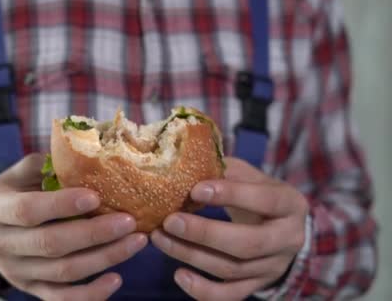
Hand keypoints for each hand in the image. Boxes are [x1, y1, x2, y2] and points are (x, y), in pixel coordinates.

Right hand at [0, 153, 147, 300]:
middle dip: (94, 234)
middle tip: (129, 221)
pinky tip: (117, 279)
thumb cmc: (10, 194)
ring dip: (103, 258)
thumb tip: (85, 152)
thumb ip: (45, 165)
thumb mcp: (17, 174)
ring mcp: (16, 271)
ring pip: (63, 272)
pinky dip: (91, 293)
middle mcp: (2, 244)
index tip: (96, 197)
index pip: (27, 210)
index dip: (61, 205)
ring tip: (136, 242)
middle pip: (51, 244)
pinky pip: (62, 298)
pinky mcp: (31, 289)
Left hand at [151, 158, 308, 300]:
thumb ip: (226, 170)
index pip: (263, 200)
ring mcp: (273, 267)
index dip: (230, 195)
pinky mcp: (257, 286)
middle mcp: (287, 239)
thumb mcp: (251, 176)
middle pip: (247, 244)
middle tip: (169, 221)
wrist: (284, 228)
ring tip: (160, 239)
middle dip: (204, 233)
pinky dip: (202, 290)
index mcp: (289, 204)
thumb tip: (187, 161)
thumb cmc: (258, 194)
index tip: (194, 189)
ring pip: (231, 269)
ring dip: (191, 255)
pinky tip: (178, 275)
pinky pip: (229, 295)